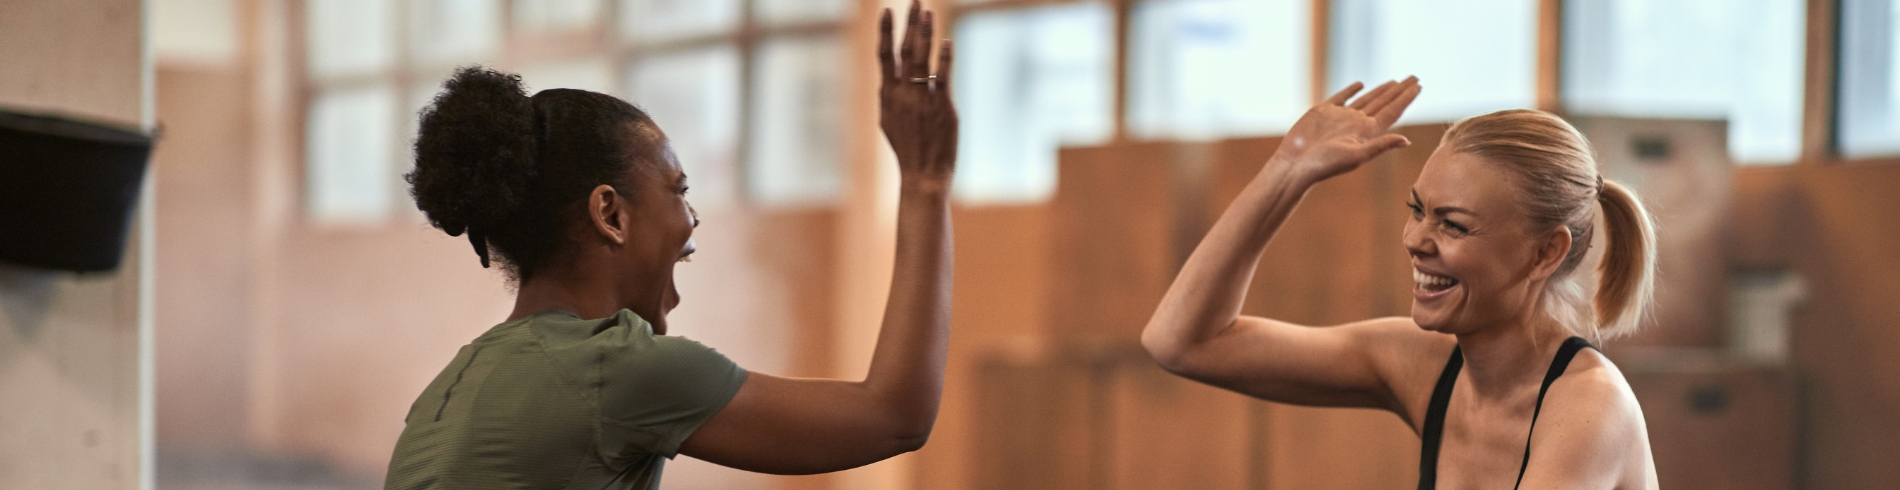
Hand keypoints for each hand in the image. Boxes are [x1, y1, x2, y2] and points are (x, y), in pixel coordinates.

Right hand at [878, 1, 957, 188]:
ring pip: (923, 58)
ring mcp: (922, 99)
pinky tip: (947, 41)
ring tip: (928, 12)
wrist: (923, 173)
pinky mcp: (942, 106)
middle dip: (910, 23)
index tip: (887, 10)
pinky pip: (943, 76)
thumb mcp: (888, 121)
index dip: (886, 31)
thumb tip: (888, 81)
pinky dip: (945, 58)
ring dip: (926, 33)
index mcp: (887, 95)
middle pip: (905, 50)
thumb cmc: (908, 148)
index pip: (884, 56)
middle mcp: (903, 94)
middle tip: (916, 1)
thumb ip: (890, 97)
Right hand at [1271, 77, 1420, 185]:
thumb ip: (1380, 146)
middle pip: (1384, 102)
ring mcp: (1341, 117)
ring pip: (1367, 99)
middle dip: (1400, 90)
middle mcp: (1356, 123)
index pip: (1392, 111)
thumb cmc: (1325, 164)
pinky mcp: (1323, 112)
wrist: (1296, 164)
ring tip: (1396, 82)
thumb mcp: (1356, 155)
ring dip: (1382, 90)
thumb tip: (1406, 141)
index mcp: (1367, 131)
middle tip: (1415, 78)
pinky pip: (1342, 97)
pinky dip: (1352, 90)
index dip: (1406, 98)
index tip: (1419, 85)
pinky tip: (1361, 84)